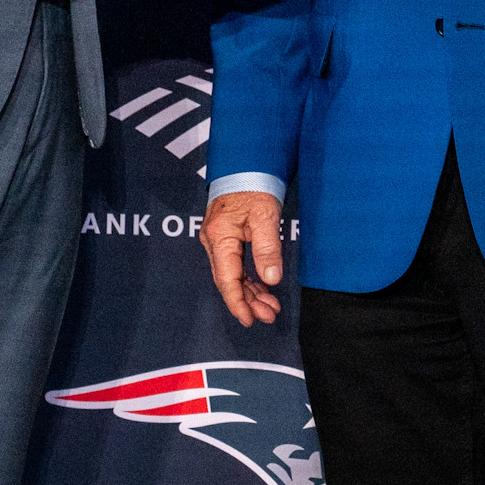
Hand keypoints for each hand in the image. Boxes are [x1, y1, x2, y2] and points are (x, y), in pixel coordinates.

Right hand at [200, 191, 283, 326]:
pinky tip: (262, 288)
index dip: (238, 303)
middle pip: (228, 281)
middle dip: (249, 301)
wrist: (246, 164)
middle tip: (270, 314)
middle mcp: (214, 241)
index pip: (227, 280)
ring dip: (251, 293)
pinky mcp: (225, 238)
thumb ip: (267, 248)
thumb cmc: (253, 184)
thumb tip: (271, 278)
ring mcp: (218, 240)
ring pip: (232, 275)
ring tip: (271, 306)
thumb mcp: (265, 216)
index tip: (251, 320)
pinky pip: (235, 265)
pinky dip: (249, 279)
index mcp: (219, 237)